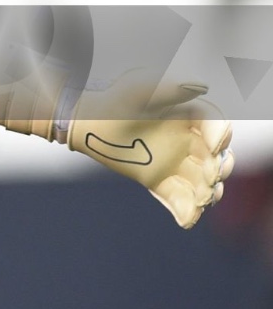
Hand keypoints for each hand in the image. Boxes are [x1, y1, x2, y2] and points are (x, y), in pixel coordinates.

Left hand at [68, 72, 234, 228]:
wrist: (87, 122)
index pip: (216, 126)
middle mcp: (188, 142)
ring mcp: (176, 163)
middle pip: (217, 159)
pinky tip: (186, 220)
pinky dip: (186, 211)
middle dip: (220, 169)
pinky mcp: (160, 181)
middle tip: (210, 177)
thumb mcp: (139, 90)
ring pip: (203, 182)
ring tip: (202, 200)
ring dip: (208, 193)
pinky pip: (179, 198)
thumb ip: (169, 89)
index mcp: (189, 118)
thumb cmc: (114, 100)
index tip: (216, 146)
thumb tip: (201, 87)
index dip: (221, 135)